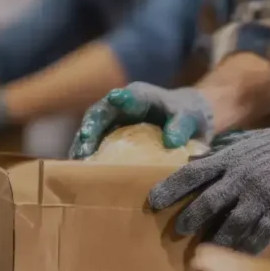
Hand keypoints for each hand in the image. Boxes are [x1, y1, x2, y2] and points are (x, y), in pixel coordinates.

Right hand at [69, 82, 213, 158]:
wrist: (188, 121)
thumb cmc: (189, 115)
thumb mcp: (191, 118)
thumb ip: (181, 126)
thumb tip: (171, 142)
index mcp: (140, 96)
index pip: (127, 97)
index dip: (119, 100)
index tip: (113, 101)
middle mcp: (121, 106)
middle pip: (99, 115)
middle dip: (89, 130)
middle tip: (83, 151)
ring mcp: (114, 122)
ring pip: (92, 131)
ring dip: (83, 147)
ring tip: (78, 165)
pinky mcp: (113, 138)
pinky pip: (97, 147)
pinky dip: (90, 159)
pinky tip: (85, 174)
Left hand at [148, 113, 269, 253]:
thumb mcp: (248, 142)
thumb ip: (222, 153)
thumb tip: (195, 160)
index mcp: (231, 159)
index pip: (192, 174)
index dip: (171, 188)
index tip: (154, 200)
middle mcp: (242, 179)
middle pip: (207, 204)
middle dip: (189, 219)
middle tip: (176, 231)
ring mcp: (261, 199)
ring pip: (230, 226)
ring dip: (214, 241)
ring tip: (203, 251)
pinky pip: (257, 237)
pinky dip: (243, 248)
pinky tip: (234, 255)